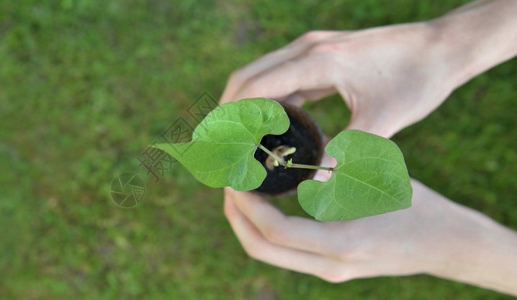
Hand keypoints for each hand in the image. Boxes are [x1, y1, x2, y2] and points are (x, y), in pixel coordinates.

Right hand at [219, 22, 455, 138]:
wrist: (443, 46)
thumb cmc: (417, 80)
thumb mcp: (385, 120)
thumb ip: (349, 152)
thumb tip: (316, 185)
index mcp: (319, 61)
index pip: (254, 87)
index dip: (229, 118)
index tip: (218, 148)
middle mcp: (308, 48)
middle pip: (245, 77)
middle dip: (226, 113)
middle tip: (219, 149)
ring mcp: (312, 48)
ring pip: (259, 74)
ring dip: (243, 105)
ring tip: (236, 143)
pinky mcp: (320, 54)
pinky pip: (280, 76)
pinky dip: (266, 100)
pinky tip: (270, 128)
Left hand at [223, 179, 516, 294]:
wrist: (445, 243)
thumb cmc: (416, 205)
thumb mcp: (376, 179)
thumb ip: (333, 170)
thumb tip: (288, 152)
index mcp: (341, 243)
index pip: (274, 231)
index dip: (247, 205)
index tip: (235, 177)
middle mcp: (330, 265)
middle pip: (261, 249)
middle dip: (236, 216)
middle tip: (228, 183)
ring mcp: (328, 270)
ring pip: (269, 254)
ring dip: (246, 223)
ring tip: (239, 190)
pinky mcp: (329, 267)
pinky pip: (284, 252)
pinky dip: (265, 228)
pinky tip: (266, 200)